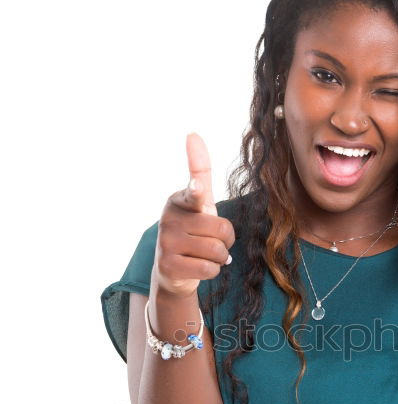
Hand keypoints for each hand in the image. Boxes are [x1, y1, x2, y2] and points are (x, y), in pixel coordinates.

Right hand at [152, 132, 235, 298]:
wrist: (173, 270)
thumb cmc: (192, 230)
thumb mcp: (198, 202)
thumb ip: (199, 171)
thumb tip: (192, 133)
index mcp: (178, 200)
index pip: (194, 194)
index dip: (197, 193)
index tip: (197, 189)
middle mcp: (169, 219)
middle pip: (222, 229)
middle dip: (226, 239)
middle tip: (211, 241)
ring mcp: (166, 243)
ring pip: (217, 250)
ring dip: (220, 257)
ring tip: (205, 254)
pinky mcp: (168, 266)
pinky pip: (208, 269)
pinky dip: (212, 270)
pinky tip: (199, 267)